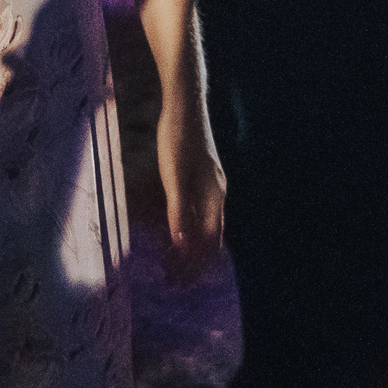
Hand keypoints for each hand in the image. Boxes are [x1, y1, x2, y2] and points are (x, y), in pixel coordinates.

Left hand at [156, 97, 225, 281]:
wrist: (184, 104)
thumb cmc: (179, 138)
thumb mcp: (174, 176)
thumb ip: (178, 210)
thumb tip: (180, 244)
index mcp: (214, 197)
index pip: (209, 242)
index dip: (196, 265)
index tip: (179, 283)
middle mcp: (216, 194)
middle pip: (209, 237)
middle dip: (193, 262)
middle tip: (172, 282)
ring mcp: (209, 185)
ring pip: (203, 226)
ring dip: (189, 248)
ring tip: (171, 264)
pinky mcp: (199, 177)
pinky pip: (197, 213)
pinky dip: (186, 229)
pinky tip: (172, 233)